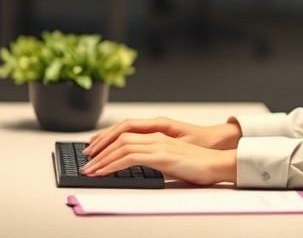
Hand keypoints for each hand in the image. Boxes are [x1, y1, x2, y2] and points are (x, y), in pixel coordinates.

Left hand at [85, 117, 240, 155]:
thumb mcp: (171, 159)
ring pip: (121, 146)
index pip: (124, 131)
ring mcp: (158, 144)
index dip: (106, 138)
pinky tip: (104, 172)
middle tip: (85, 161)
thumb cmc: (197, 163)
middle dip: (99, 148)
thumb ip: (154, 157)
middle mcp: (155, 135)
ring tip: (89, 170)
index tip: (93, 149)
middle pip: (119, 136)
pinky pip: (130, 158)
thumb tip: (137, 165)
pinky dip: (113, 164)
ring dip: (102, 158)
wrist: (217, 163)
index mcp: (157, 134)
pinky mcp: (161, 156)